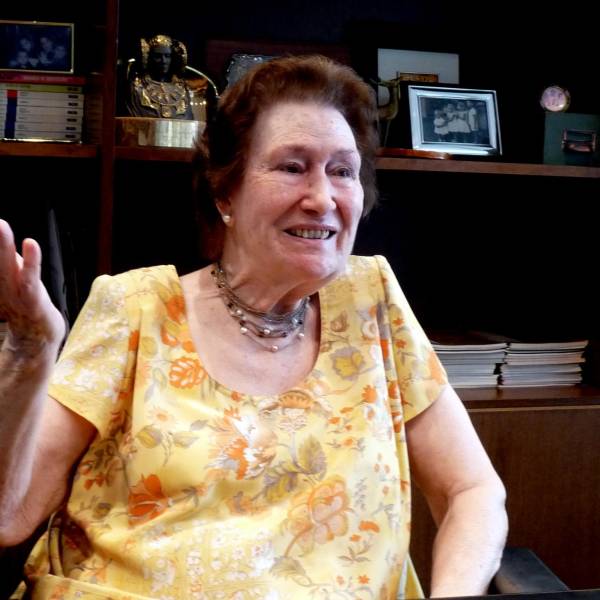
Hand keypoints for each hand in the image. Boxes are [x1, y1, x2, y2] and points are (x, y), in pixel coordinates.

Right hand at [0, 219, 64, 355]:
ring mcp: (14, 289)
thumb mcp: (6, 278)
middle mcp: (1, 279)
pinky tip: (31, 243)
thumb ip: (5, 258)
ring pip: (6, 262)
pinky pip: (31, 276)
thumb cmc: (21, 301)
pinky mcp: (32, 296)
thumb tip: (5, 236)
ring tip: (0, 223)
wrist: (38, 334)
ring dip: (2, 244)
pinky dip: (32, 260)